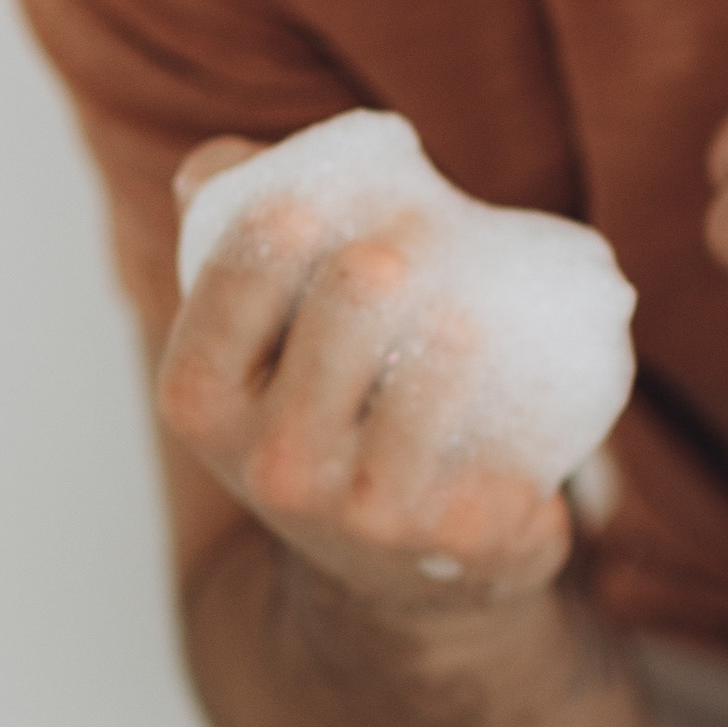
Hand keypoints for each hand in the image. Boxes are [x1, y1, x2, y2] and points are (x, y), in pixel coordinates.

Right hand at [158, 139, 573, 618]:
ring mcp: (364, 514)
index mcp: (202, 398)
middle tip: (412, 242)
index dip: (279, 229)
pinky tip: (525, 394)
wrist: (400, 561)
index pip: (232, 284)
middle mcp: (272, 466)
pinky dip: (522, 423)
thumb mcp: (258, 335)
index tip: (317, 199)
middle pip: (342, 320)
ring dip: (455, 343)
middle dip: (379, 268)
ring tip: (468, 316)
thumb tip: (221, 165)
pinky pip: (501, 466)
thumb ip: (230, 230)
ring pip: (419, 402)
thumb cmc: (323, 402)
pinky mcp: (456, 540)